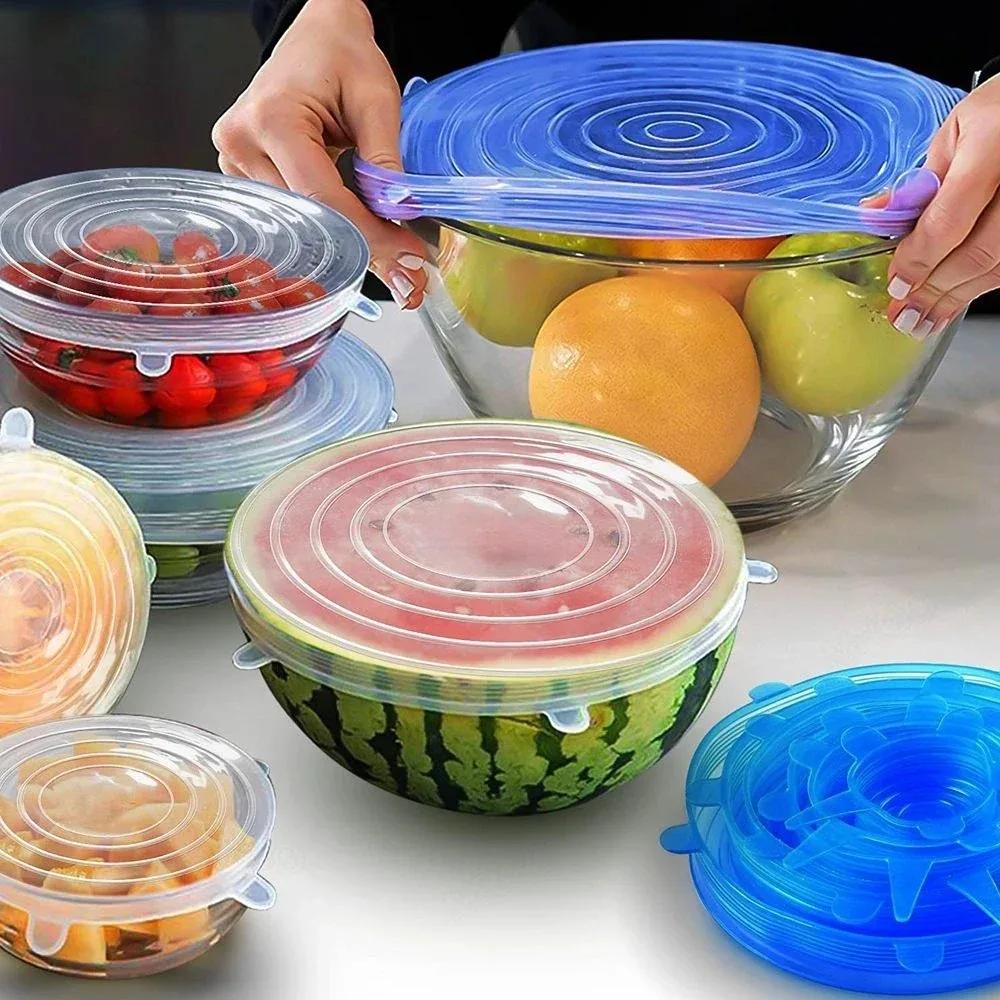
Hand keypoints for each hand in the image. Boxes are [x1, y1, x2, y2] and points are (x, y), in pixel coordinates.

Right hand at [212, 0, 426, 308]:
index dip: (366, 232)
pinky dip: (326, 229)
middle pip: (308, 217)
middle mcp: (242, 142)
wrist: (317, 36)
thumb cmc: (341, 55)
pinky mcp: (242, 174)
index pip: (322, 196)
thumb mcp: (377, 98)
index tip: (405, 255)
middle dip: (362, 246)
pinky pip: (289, 214)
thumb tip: (399, 212)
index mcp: (271, 118)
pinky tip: (358, 238)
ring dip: (345, 243)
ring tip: (389, 254)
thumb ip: (386, 157)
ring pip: (297, 224)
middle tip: (406, 269)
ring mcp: (235, 161)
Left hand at [884, 76, 999, 337]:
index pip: (950, 219)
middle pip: (979, 252)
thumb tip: (875, 214)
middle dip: (935, 289)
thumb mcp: (956, 130)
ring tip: (923, 319)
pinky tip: (954, 301)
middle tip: (902, 313)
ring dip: (956, 298)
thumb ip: (920, 179)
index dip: (919, 259)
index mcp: (993, 146)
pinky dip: (978, 287)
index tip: (896, 283)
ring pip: (998, 266)